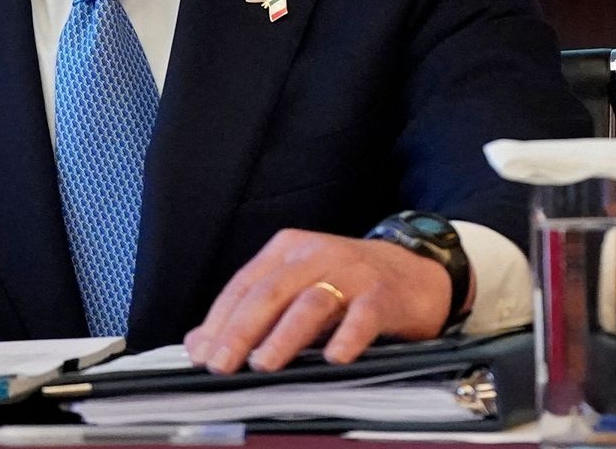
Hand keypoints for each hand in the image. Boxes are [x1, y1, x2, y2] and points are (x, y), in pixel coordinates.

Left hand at [183, 228, 462, 373]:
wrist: (416, 272)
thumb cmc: (348, 285)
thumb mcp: (297, 289)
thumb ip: (252, 313)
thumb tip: (200, 343)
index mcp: (288, 251)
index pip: (244, 285)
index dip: (220, 320)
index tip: (202, 353)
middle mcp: (316, 255)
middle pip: (270, 292)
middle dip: (240, 330)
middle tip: (220, 364)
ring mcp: (351, 273)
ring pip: (310, 302)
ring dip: (284, 336)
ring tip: (264, 364)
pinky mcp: (382, 294)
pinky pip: (362, 316)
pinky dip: (347, 337)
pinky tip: (335, 359)